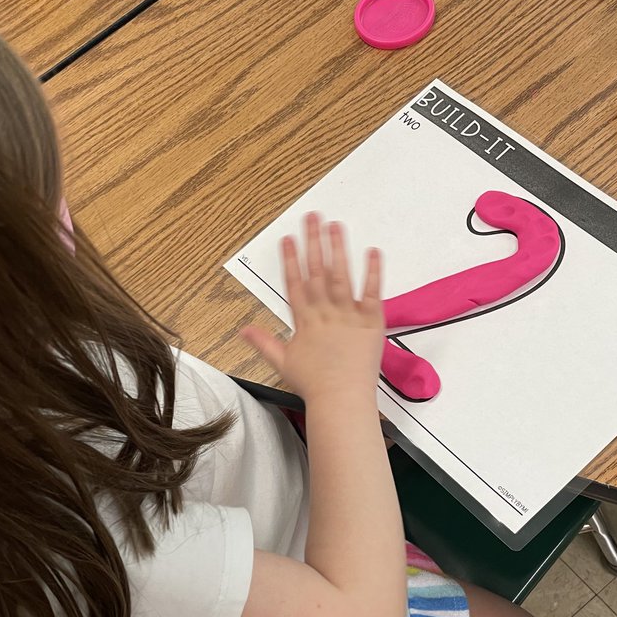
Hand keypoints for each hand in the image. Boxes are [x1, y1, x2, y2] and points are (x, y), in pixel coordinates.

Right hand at [242, 213, 383, 401]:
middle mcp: (325, 313)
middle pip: (317, 272)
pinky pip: (373, 292)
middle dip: (313, 242)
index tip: (287, 238)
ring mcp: (348, 315)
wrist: (341, 401)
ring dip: (338, 248)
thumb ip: (263, 342)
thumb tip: (242, 330)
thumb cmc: (313, 385)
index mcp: (304, 321)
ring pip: (341, 276)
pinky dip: (373, 272)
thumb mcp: (282, 363)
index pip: (295, 283)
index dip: (290, 259)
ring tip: (335, 225)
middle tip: (312, 216)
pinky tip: (372, 250)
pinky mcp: (371, 322)